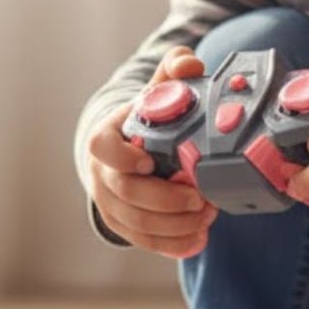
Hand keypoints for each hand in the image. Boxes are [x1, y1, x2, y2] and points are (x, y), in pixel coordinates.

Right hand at [87, 47, 217, 257]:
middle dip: (167, 200)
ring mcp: (109, 202)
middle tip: (203, 199)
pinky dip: (172, 245)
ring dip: (175, 226)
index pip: (103, 148)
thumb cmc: (145, 116)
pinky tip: (199, 240)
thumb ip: (174, 70)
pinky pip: (144, 241)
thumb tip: (191, 64)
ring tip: (207, 216)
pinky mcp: (122, 224)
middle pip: (127, 194)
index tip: (149, 163)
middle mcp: (101, 173)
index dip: (123, 158)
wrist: (124, 146)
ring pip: (137, 224)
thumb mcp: (158, 87)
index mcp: (106, 136)